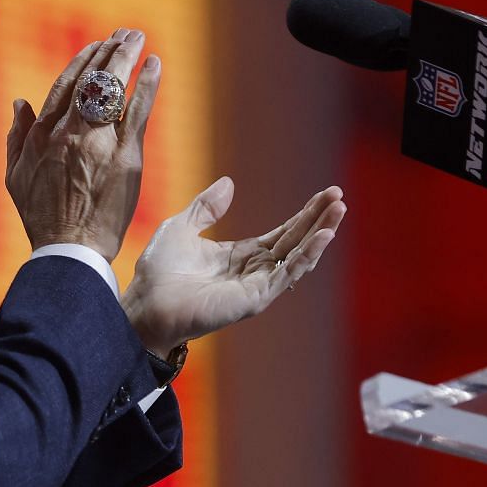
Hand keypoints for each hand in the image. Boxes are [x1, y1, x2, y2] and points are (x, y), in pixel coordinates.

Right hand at [4, 30, 160, 260]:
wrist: (69, 249)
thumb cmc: (42, 217)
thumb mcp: (15, 176)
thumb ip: (16, 137)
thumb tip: (20, 104)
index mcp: (42, 134)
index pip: (64, 85)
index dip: (82, 61)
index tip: (95, 45)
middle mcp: (68, 130)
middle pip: (90, 79)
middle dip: (108, 51)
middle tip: (124, 34)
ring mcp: (97, 141)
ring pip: (113, 88)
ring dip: (127, 57)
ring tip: (137, 38)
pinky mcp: (125, 156)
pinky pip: (137, 111)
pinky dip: (147, 84)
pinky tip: (155, 64)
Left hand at [120, 178, 345, 357]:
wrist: (146, 303)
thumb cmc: (158, 273)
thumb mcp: (182, 227)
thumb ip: (207, 207)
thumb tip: (228, 182)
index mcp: (240, 255)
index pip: (282, 233)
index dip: (304, 215)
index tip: (325, 195)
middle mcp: (253, 270)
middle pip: (295, 242)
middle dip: (318, 219)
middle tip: (339, 197)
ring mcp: (256, 285)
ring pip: (297, 257)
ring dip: (320, 235)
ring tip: (339, 212)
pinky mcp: (254, 298)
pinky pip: (286, 275)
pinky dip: (306, 257)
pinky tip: (323, 237)